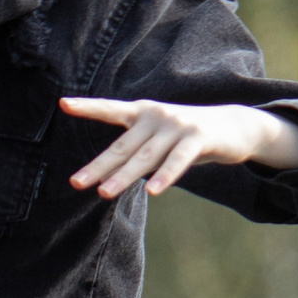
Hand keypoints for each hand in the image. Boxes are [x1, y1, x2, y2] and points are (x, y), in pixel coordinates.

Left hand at [61, 96, 297, 198]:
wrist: (234, 127)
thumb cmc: (186, 137)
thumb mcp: (157, 141)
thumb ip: (133, 154)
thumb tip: (103, 178)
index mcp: (143, 113)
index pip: (111, 110)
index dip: (88, 107)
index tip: (63, 104)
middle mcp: (156, 116)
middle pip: (122, 146)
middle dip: (98, 166)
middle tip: (76, 183)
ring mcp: (177, 125)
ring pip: (145, 156)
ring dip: (124, 176)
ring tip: (103, 193)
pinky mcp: (198, 138)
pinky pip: (178, 161)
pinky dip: (165, 176)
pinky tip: (154, 192)